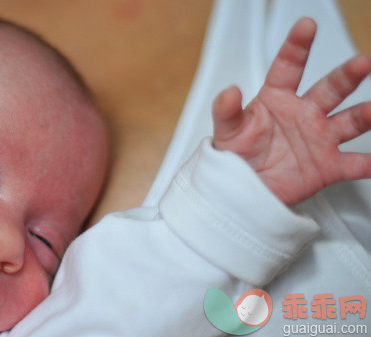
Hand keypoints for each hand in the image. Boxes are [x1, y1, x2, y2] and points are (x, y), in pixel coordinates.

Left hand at [212, 18, 370, 204]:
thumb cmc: (235, 154)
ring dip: (365, 114)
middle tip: (362, 62)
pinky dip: (368, 164)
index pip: (289, 67)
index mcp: (277, 98)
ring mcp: (319, 138)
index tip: (306, 26)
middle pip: (330, 88)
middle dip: (347, 75)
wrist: (241, 189)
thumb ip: (226, 111)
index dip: (297, 46)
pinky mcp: (328, 166)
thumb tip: (229, 90)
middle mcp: (304, 113)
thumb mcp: (227, 131)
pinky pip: (354, 164)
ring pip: (349, 121)